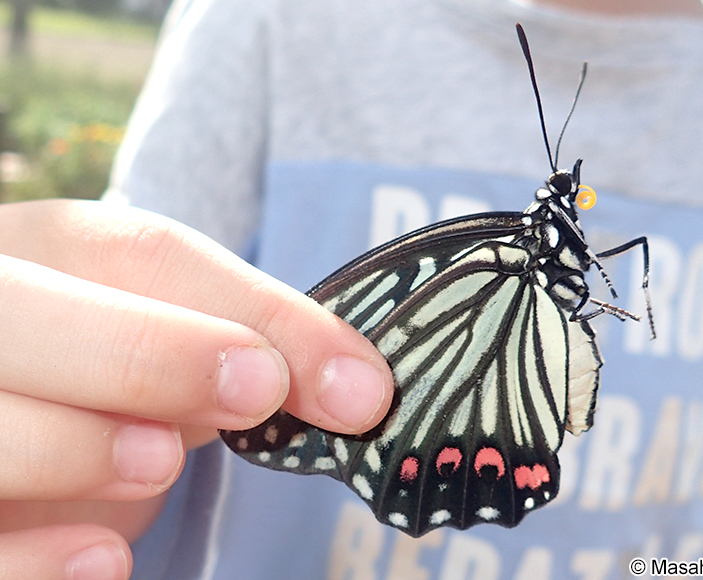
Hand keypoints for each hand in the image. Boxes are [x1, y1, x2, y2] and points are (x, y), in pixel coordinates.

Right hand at [0, 199, 392, 579]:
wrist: (50, 402)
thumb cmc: (123, 359)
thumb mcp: (183, 333)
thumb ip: (259, 339)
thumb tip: (360, 389)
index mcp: (45, 253)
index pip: (133, 252)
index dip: (238, 309)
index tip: (343, 378)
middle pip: (20, 313)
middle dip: (147, 353)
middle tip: (255, 396)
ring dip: (80, 445)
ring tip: (157, 462)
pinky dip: (36, 557)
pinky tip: (105, 559)